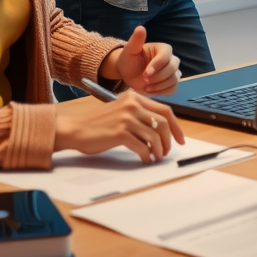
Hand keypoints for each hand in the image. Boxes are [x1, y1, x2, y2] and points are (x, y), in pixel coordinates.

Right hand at [54, 91, 184, 162]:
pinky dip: (147, 155)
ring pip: (155, 135)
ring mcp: (126, 118)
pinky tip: (145, 158)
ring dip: (159, 149)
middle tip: (168, 151)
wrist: (76, 129)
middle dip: (169, 139)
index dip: (176, 126)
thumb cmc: (98, 123)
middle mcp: (132, 105)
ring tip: (156, 156)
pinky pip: (143, 146)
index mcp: (134, 97)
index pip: (165, 110)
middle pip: (163, 122)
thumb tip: (161, 130)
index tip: (180, 139)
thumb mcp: (121, 111)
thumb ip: (140, 115)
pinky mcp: (120, 133)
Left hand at [101, 25, 181, 94]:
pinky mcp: (170, 84)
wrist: (128, 73)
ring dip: (159, 85)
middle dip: (158, 76)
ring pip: (174, 79)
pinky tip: (150, 91)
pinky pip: (173, 89)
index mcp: (162, 48)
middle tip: (144, 81)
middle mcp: (170, 59)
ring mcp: (172, 72)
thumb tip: (140, 28)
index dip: (157, 65)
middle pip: (173, 68)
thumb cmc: (129, 60)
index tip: (146, 73)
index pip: (166, 55)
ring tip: (145, 87)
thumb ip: (136, 40)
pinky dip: (162, 92)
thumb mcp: (129, 50)